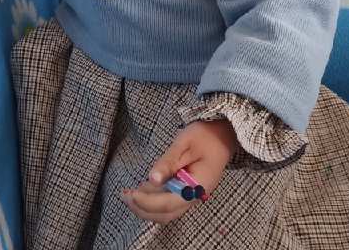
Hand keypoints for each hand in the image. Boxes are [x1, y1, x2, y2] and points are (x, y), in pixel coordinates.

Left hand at [119, 118, 236, 224]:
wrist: (224, 133)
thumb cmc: (204, 135)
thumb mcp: (184, 143)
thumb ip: (168, 162)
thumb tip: (152, 179)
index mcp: (197, 186)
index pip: (169, 203)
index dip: (148, 202)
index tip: (130, 194)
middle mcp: (195, 196)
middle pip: (167, 214)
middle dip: (143, 209)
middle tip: (124, 196)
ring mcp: (193, 195)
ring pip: (168, 212)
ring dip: (147, 208)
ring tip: (128, 195)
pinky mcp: (189, 190)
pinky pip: (170, 202)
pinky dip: (154, 201)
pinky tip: (142, 190)